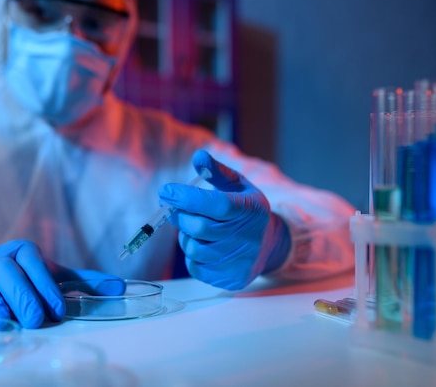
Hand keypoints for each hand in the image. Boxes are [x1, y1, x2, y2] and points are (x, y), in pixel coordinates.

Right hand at [0, 240, 124, 327]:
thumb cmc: (21, 280)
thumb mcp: (52, 278)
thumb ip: (83, 283)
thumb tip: (120, 288)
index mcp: (22, 251)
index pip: (34, 264)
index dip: (46, 286)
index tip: (57, 310)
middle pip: (7, 272)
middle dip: (23, 297)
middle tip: (36, 321)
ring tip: (8, 324)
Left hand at [159, 149, 289, 289]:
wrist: (269, 246)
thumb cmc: (247, 210)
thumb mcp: (238, 186)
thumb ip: (217, 172)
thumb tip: (198, 156)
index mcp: (250, 210)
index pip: (216, 205)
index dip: (187, 198)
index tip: (165, 191)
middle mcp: (247, 237)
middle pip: (198, 228)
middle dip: (178, 216)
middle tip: (171, 207)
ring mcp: (239, 261)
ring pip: (194, 249)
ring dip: (185, 236)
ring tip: (193, 227)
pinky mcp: (230, 279)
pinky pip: (196, 268)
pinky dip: (192, 255)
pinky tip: (202, 244)